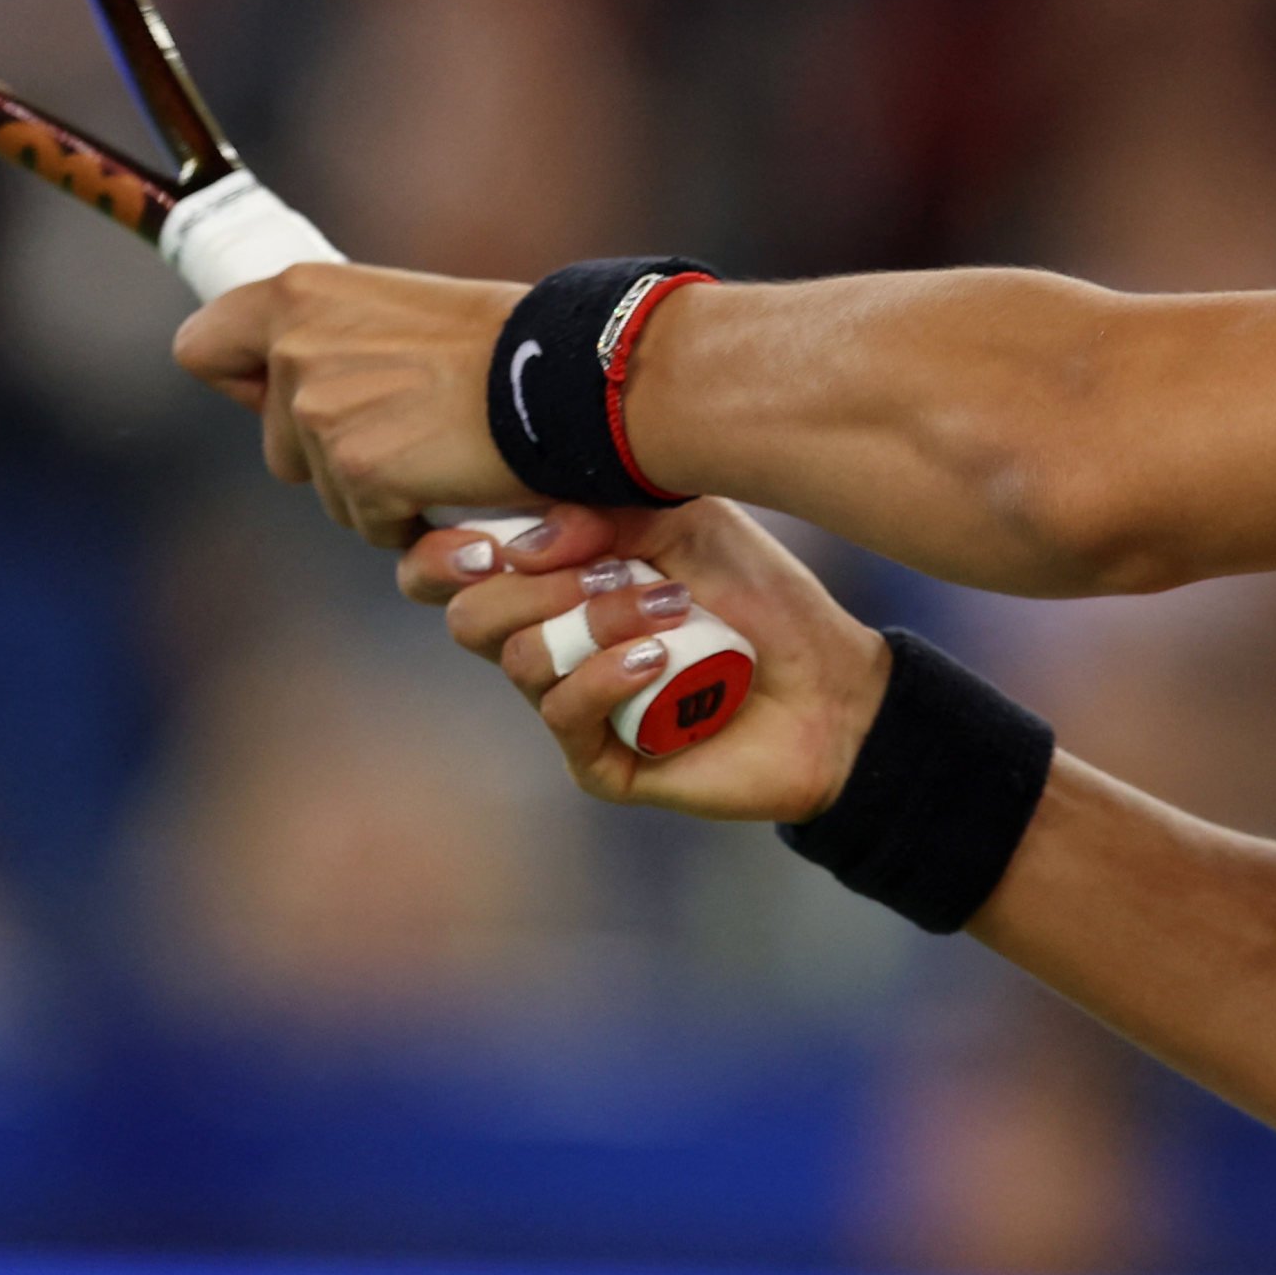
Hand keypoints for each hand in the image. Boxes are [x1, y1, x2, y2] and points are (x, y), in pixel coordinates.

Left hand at [173, 264, 522, 544]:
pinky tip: (452, 480)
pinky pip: (371, 523)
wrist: (563, 373)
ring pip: (326, 488)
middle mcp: (294, 348)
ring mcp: (320, 415)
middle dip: (329, 450)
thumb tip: (299, 378)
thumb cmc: (500, 339)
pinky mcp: (359, 472)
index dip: (240, 380)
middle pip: (275, 440)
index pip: (201, 348)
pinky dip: (411, 517)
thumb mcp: (396, 306)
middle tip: (404, 426)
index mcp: (298, 293)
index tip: (273, 392)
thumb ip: (335, 337)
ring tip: (439, 447)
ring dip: (374, 484)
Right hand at [398, 501, 888, 821]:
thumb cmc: (761, 598)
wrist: (831, 685)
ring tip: (670, 608)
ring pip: (519, 660)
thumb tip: (522, 538)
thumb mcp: (686, 524)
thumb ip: (605, 512)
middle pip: (468, 618)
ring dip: (591, 621)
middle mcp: (548, 645)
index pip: (449, 571)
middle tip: (612, 567)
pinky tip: (657, 658)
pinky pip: (563, 716)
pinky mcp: (602, 762)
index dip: (443, 555)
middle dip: (532, 583)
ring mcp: (572, 706)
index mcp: (552, 582)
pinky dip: (603, 676)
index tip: (490, 539)